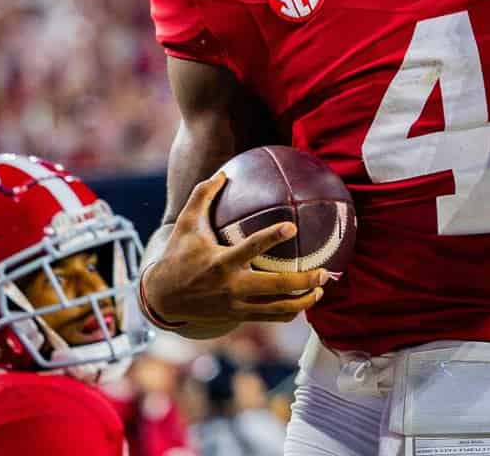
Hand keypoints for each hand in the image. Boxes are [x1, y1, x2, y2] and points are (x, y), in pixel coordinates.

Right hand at [140, 171, 329, 333]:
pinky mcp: (239, 317)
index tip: (292, 227)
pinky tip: (305, 300)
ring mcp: (237, 306)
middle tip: (325, 271)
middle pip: (275, 287)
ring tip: (322, 289)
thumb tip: (223, 172)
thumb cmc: (178, 256)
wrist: (163, 299)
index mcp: (221, 262)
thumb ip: (202, 196)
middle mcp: (232, 286)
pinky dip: (290, 312)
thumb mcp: (185, 225)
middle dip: (303, 281)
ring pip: (278, 309)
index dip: (272, 237)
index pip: (251, 248)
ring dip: (304, 302)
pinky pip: (271, 317)